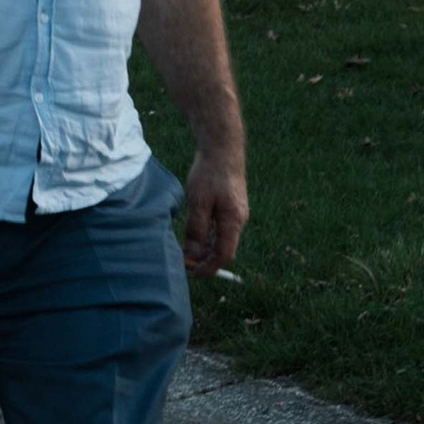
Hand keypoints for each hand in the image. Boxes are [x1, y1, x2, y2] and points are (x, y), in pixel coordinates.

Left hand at [178, 149, 248, 275]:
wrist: (223, 150)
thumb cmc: (210, 174)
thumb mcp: (198, 203)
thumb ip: (196, 230)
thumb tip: (192, 256)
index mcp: (233, 222)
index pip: (224, 256)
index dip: (208, 268)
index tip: (191, 274)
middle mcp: (239, 220)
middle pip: (223, 249)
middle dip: (205, 260)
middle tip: (184, 262)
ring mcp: (238, 213)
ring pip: (222, 239)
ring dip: (206, 248)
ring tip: (186, 250)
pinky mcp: (233, 207)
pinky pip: (222, 229)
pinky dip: (209, 236)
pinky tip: (195, 233)